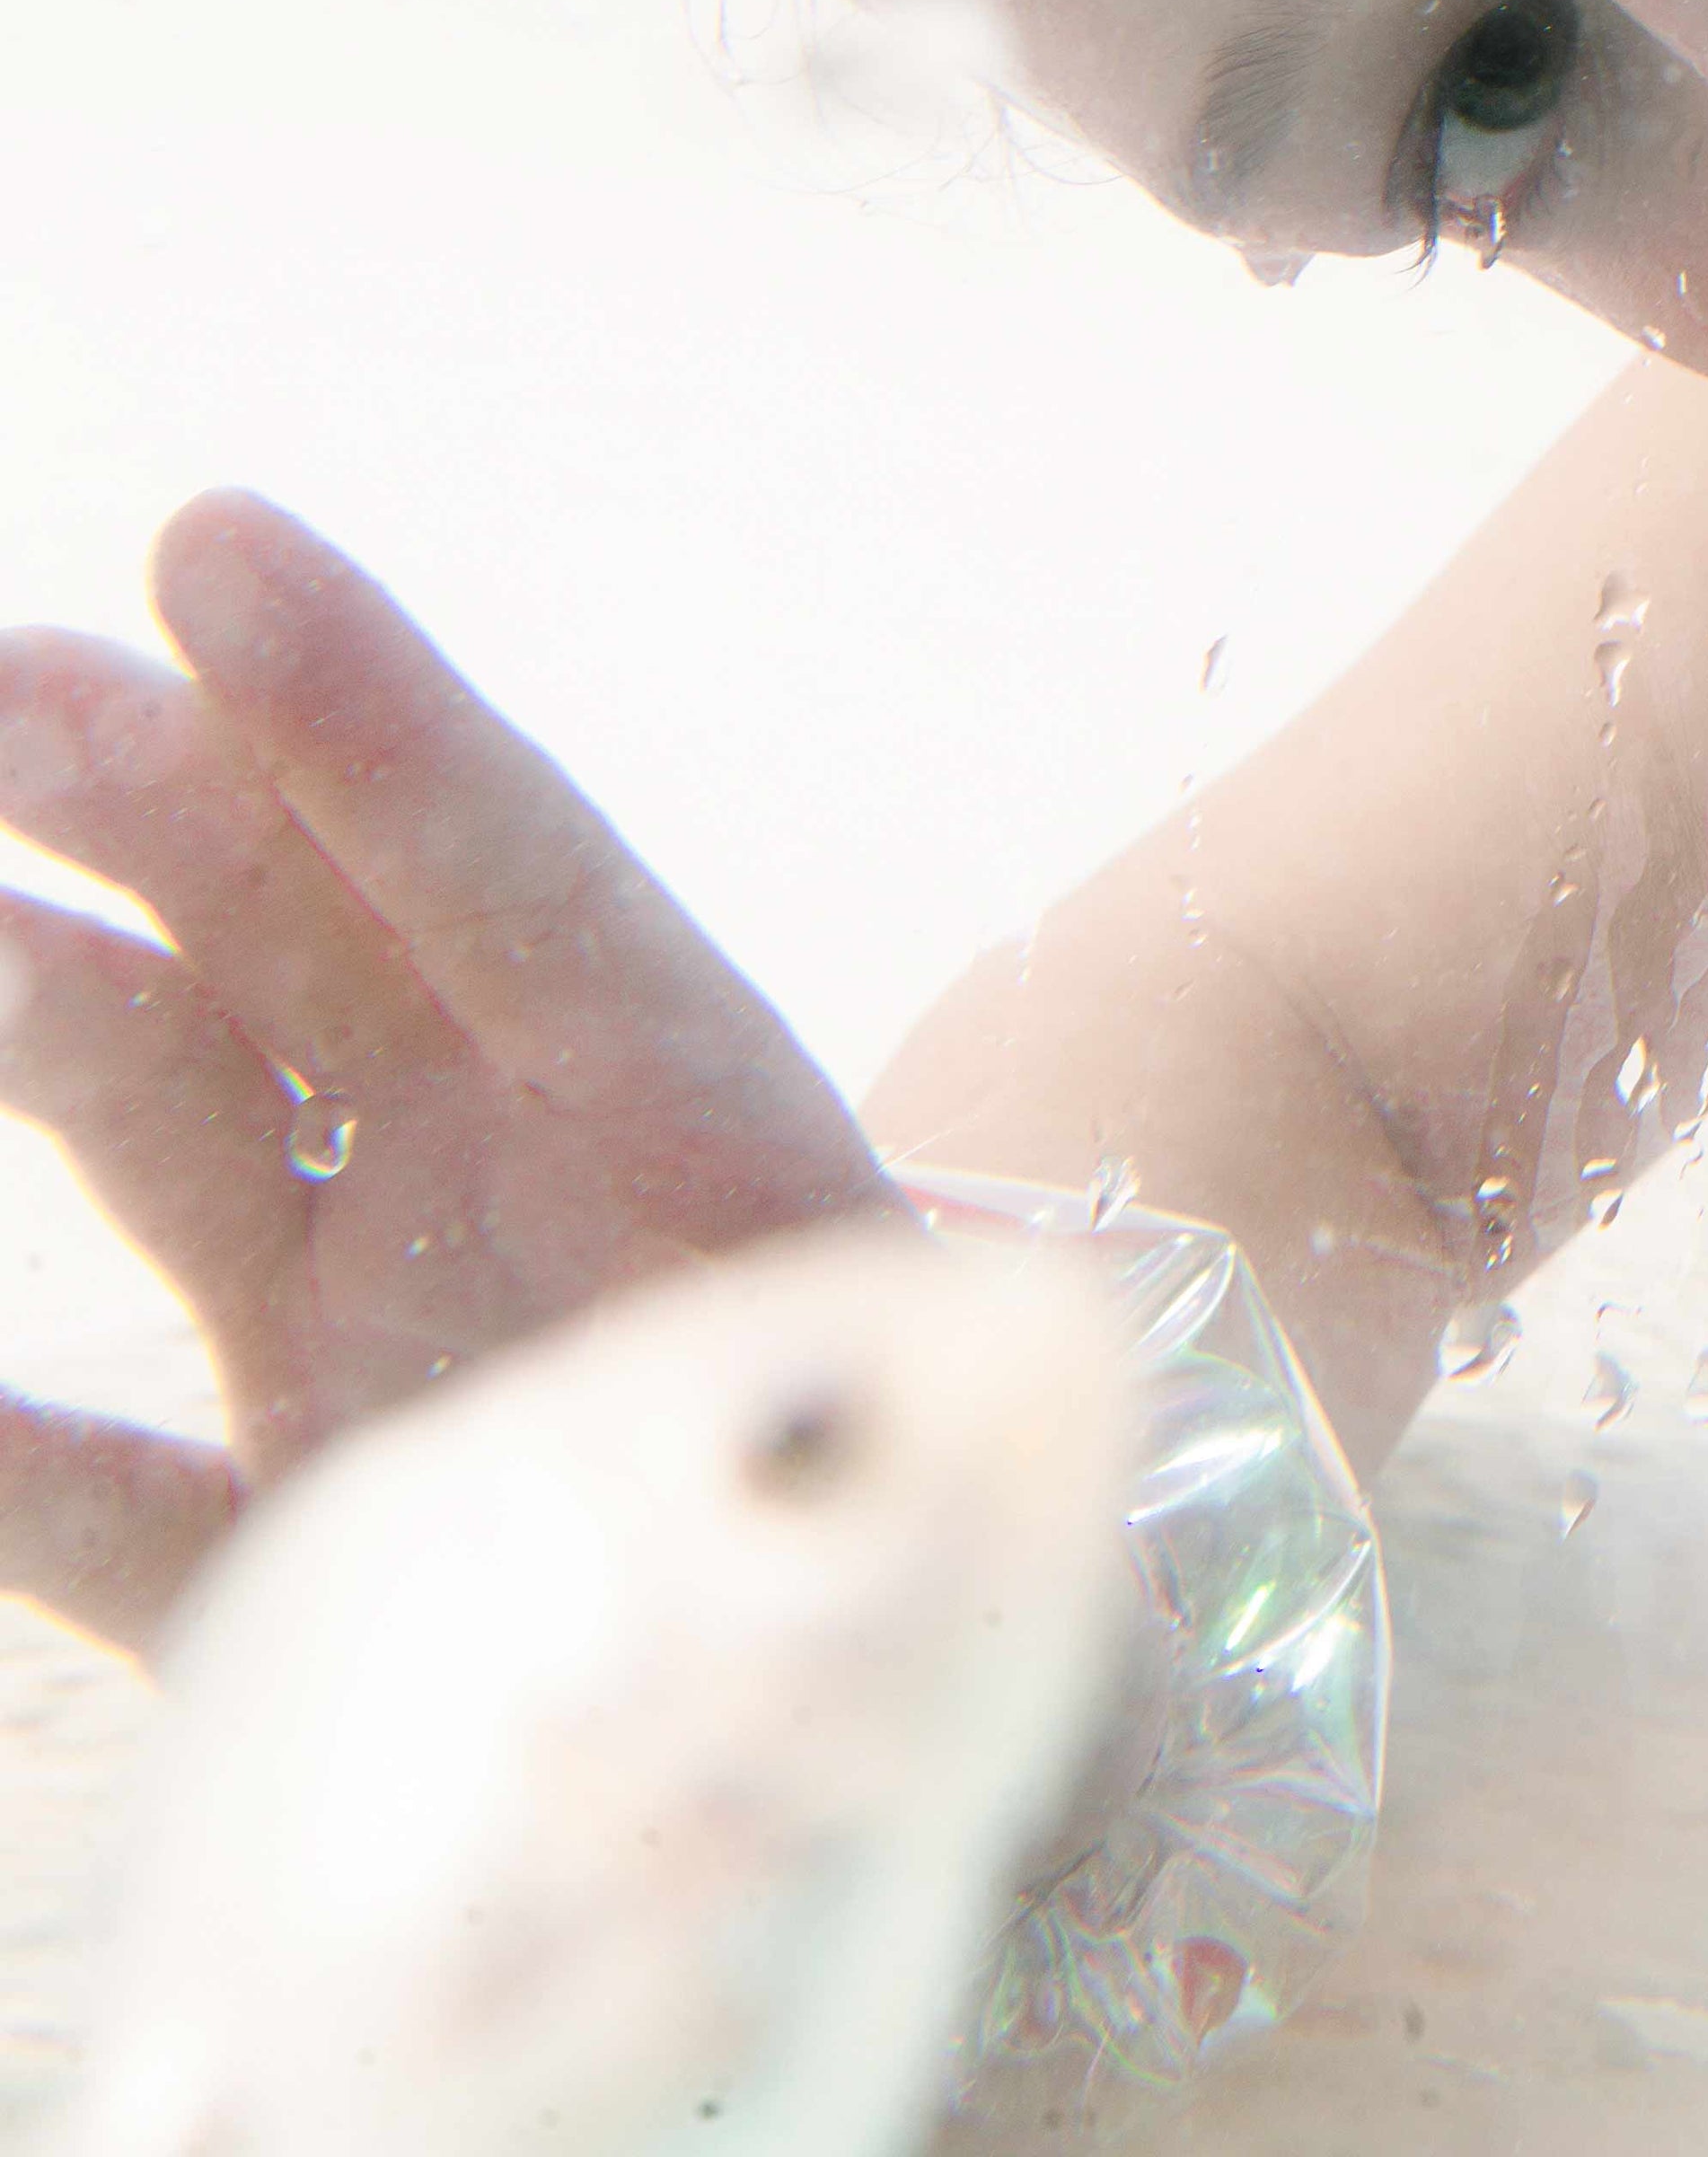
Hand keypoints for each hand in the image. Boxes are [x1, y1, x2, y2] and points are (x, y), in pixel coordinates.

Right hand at [0, 490, 892, 1657]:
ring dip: (69, 1030)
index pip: (534, 891)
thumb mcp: (968, 1481)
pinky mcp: (323, 1577)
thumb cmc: (991, 1568)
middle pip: (333, 952)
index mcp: (717, 1140)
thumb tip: (807, 1419)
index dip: (378, 727)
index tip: (218, 544)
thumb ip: (873, 1449)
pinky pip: (134, 1511)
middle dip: (177, 800)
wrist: (989, 1782)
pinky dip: (24, 1472)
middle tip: (14, 679)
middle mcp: (533, 1204)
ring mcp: (406, 1371)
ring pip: (204, 1155)